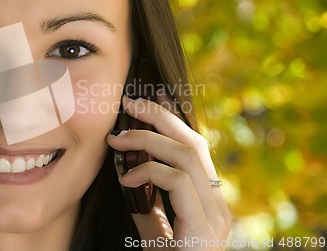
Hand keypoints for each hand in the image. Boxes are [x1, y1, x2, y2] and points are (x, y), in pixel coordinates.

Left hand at [107, 96, 231, 249]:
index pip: (194, 149)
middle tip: (129, 101)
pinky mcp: (205, 227)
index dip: (172, 120)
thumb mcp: (153, 233)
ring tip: (116, 138)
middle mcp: (218, 204)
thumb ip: (147, 207)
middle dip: (161, 116)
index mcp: (208, 202)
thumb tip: (128, 176)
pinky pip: (177, 182)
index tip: (148, 100)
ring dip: (148, 139)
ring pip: (188, 155)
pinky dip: (148, 172)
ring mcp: (215, 215)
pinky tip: (126, 177)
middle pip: (194, 142)